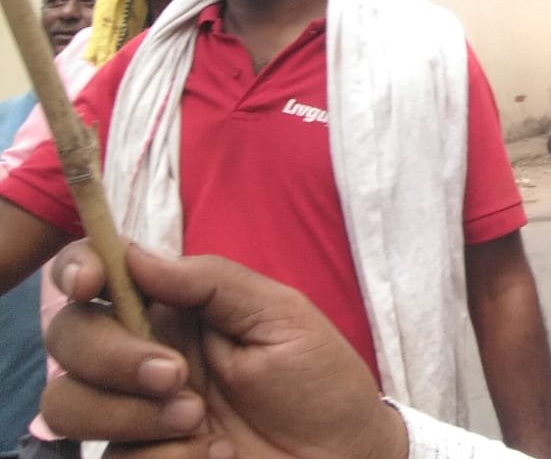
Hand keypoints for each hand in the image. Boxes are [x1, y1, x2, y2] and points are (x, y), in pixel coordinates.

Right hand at [43, 241, 406, 458]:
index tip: (90, 284)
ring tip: (198, 420)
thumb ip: (211, 281)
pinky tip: (211, 453)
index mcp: (174, 309)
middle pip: (69, 337)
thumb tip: (137, 256)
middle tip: (176, 376)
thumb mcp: (280, 315)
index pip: (100, 275)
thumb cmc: (317, 382)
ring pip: (67, 403)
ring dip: (129, 411)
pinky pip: (111, 457)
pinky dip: (162, 454)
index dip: (78, 269)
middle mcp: (142, 355)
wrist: (339, 457)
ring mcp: (133, 412)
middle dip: (110, 354)